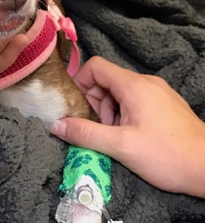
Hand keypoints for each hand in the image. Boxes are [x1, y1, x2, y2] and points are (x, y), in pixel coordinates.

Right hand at [49, 56, 204, 197]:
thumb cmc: (167, 155)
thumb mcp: (121, 147)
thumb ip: (86, 134)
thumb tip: (56, 125)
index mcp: (134, 86)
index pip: (95, 66)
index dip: (79, 83)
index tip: (76, 108)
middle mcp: (146, 83)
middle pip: (106, 80)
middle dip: (94, 103)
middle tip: (96, 129)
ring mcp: (157, 93)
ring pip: (119, 92)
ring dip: (108, 112)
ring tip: (113, 137)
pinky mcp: (164, 105)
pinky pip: (134, 101)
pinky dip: (123, 115)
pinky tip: (128, 137)